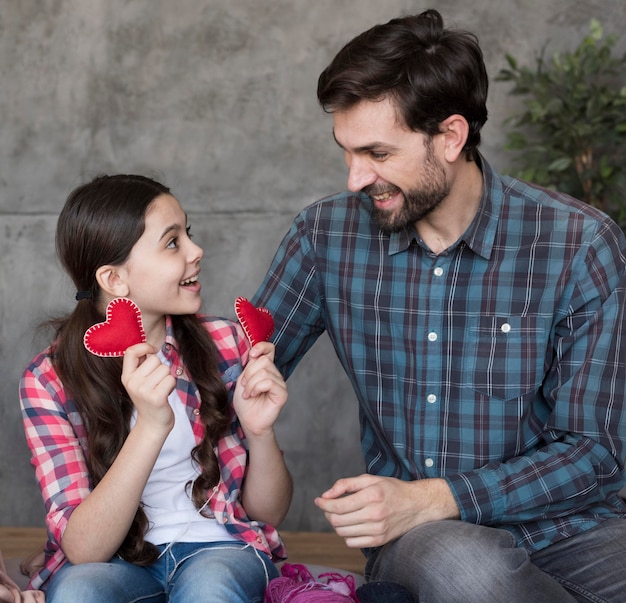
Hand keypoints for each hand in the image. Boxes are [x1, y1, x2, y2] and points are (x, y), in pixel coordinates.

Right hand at [121, 343, 175, 431]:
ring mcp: (143, 391)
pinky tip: (166, 394)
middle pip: (155, 359)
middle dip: (161, 368)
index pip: (131, 352)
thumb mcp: (139, 382)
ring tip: (161, 389)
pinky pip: (171, 379)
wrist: (152, 424)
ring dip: (168, 378)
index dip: (144, 346)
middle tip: (157, 383)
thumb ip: (141, 365)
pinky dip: (172, 385)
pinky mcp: (156, 397)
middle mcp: (132, 383)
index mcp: (126, 377)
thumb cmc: (149, 399)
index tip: (153, 350)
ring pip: (165, 369)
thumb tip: (149, 346)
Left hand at [234, 342, 286, 436]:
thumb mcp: (243, 380)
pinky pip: (268, 382)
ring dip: (251, 384)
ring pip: (264, 372)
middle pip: (263, 360)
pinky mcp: (282, 393)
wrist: (249, 422)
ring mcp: (280, 383)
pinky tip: (252, 396)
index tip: (252, 354)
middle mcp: (275, 374)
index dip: (261, 346)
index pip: (269, 349)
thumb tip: (254, 354)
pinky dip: (256, 388)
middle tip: (245, 386)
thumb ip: (250, 366)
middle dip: (249, 373)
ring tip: (248, 394)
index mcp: (266, 369)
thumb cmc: (245, 403)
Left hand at [314, 474, 459, 547]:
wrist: (417, 505)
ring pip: (342, 532)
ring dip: (336, 523)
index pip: (338, 506)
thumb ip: (346, 484)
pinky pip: (351, 542)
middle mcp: (375, 514)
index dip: (324, 504)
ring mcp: (377, 530)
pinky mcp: (379, 541)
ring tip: (340, 514)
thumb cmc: (392, 489)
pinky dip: (346, 534)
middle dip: (327, 513)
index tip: (318, 500)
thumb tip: (325, 495)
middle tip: (328, 506)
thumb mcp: (370, 479)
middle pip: (337, 520)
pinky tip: (351, 524)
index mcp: (372, 495)